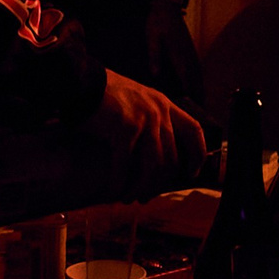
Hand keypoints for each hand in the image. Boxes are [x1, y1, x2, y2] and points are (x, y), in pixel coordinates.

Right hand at [94, 70, 207, 195]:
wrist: (81, 80)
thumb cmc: (103, 95)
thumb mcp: (136, 101)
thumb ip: (148, 121)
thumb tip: (153, 158)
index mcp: (164, 104)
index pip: (193, 130)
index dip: (197, 154)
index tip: (192, 173)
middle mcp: (159, 111)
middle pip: (171, 158)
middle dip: (159, 184)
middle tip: (145, 196)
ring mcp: (144, 119)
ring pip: (153, 166)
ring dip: (141, 188)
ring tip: (128, 197)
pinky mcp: (124, 128)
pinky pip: (125, 165)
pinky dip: (119, 183)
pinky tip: (113, 191)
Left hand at [143, 0, 203, 105]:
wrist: (167, 7)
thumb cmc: (158, 23)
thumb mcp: (152, 38)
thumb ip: (154, 56)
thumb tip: (155, 74)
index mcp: (179, 55)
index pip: (186, 79)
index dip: (189, 94)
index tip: (192, 107)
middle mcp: (188, 56)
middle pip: (196, 80)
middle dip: (199, 95)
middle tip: (201, 112)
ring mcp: (191, 52)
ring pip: (199, 75)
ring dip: (201, 88)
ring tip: (202, 103)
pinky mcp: (190, 49)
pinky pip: (198, 69)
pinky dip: (200, 79)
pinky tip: (198, 85)